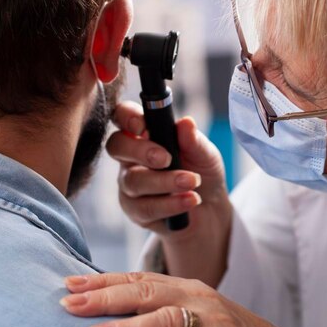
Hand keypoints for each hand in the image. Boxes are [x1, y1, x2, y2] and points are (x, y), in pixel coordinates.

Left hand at [62, 272, 324, 326]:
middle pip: (143, 291)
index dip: (102, 281)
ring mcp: (214, 321)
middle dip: (102, 296)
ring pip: (162, 317)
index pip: (138, 279)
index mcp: (188, 289)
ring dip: (125, 326)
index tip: (67, 283)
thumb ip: (162, 320)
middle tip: (66, 302)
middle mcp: (198, 297)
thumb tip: (112, 323)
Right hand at [106, 102, 232, 285]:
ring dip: (165, 182)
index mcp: (144, 133)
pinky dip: (170, 204)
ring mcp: (129, 184)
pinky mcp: (135, 210)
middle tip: (166, 159)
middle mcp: (131, 156)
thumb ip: (193, 140)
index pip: (122, 116)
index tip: (143, 126)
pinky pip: (145, 208)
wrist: (210, 208)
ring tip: (192, 182)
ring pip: (133, 181)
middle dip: (140, 151)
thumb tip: (186, 122)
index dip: (126, 117)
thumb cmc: (201, 171)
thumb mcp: (205, 154)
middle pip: (117, 146)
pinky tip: (190, 200)